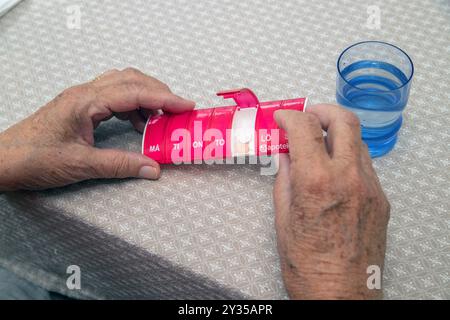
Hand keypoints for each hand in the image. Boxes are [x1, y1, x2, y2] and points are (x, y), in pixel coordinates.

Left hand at [0, 68, 194, 190]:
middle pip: (131, 80)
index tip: (187, 105)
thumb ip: (120, 165)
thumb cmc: (34, 159)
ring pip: (122, 84)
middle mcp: (85, 93)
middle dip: (159, 92)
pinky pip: (113, 96)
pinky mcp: (79, 106)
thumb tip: (153, 168)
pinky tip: (138, 123)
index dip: (164, 99)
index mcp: (86, 102)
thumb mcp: (80, 165)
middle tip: (180, 110)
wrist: (2, 160)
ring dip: (146, 97)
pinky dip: (132, 105)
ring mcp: (81, 97)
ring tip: (162, 118)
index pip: (134, 92)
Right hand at [273, 105, 389, 299]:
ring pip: (357, 141)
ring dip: (336, 135)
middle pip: (344, 120)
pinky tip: (333, 173)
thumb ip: (284, 179)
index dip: (290, 116)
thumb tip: (284, 155)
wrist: (340, 296)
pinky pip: (365, 165)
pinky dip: (347, 158)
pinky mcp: (381, 199)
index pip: (305, 128)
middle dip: (322, 111)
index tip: (282, 118)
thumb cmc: (307, 266)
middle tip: (307, 118)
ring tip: (318, 147)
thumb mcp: (283, 218)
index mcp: (316, 182)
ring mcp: (370, 187)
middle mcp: (348, 178)